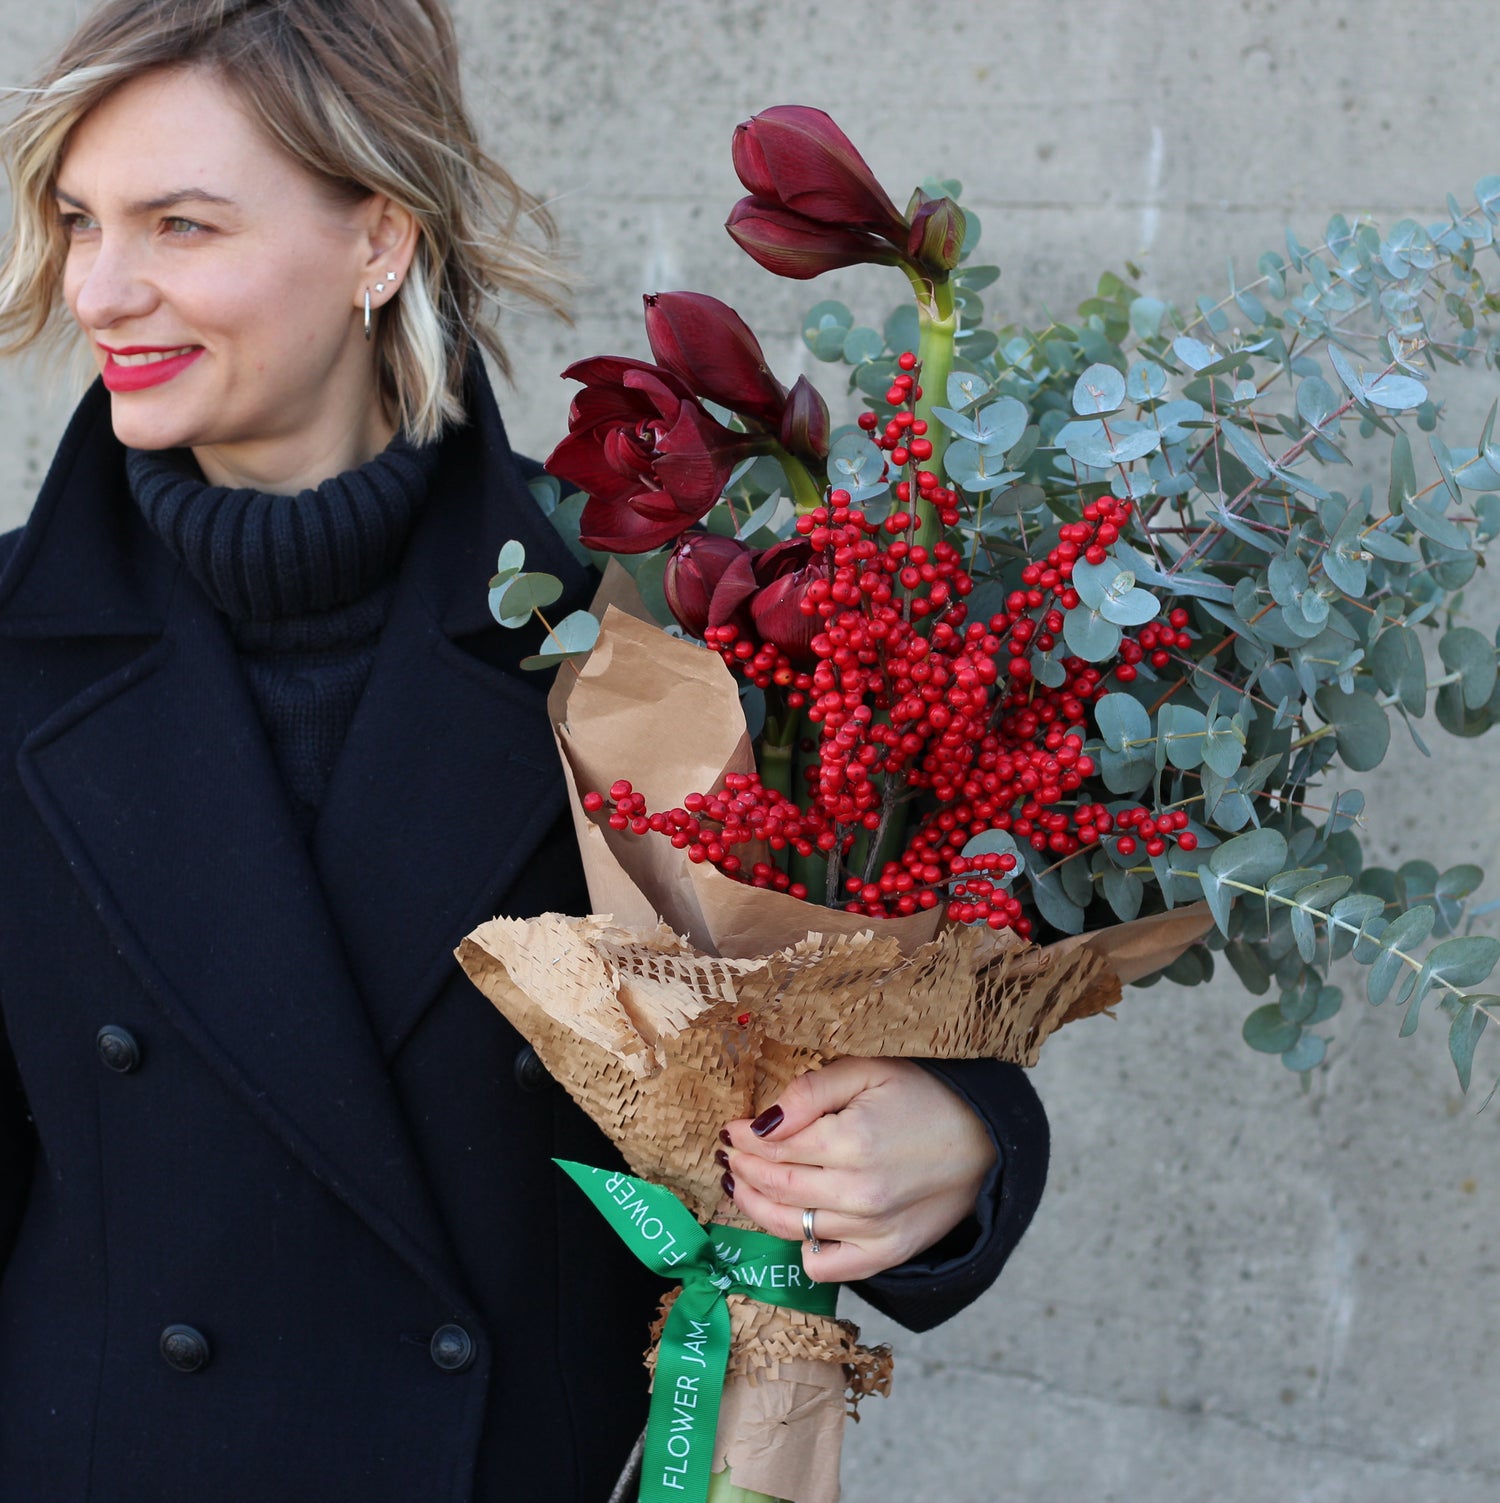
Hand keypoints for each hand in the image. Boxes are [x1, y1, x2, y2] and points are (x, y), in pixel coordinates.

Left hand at [719, 1057, 996, 1282]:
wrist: (986, 1139)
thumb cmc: (926, 1096)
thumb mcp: (869, 1071)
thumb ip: (810, 1092)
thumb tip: (762, 1121)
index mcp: (852, 1141)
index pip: (774, 1146)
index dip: (744, 1136)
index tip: (732, 1128)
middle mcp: (858, 1193)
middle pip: (776, 1186)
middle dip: (743, 1168)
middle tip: (729, 1154)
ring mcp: (872, 1230)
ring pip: (790, 1226)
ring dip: (755, 1205)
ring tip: (741, 1185)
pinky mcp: (887, 1253)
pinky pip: (826, 1268)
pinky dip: (802, 1251)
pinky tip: (794, 1224)